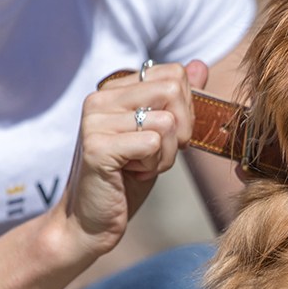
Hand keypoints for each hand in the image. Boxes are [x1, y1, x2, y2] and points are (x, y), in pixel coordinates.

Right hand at [54, 60, 208, 257]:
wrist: (89, 223)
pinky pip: (154, 144)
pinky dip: (154, 166)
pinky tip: (131, 174)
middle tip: (157, 154)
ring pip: (167, 122)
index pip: (174, 74)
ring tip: (140, 166)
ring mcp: (95, 121)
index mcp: (114, 90)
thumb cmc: (126, 179)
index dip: (185, 108)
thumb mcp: (159, 136)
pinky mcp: (98, 146)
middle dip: (181, 129)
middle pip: (174, 90)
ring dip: (166, 154)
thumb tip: (198, 66)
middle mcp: (100, 98)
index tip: (166, 136)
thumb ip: (177, 100)